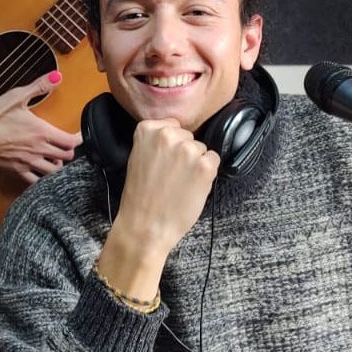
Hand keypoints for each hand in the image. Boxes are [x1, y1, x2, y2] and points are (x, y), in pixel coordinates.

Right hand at [0, 72, 80, 183]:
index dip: (78, 139)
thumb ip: (39, 86)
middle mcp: (38, 150)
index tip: (79, 136)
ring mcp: (28, 163)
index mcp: (42, 132)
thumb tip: (57, 76)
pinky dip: (41, 178)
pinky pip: (35, 181)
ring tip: (55, 157)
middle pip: (65, 157)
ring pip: (53, 172)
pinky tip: (40, 171)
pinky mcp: (16, 171)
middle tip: (67, 145)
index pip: (70, 141)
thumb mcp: (17, 96)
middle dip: (69, 151)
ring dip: (57, 165)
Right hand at [95, 118, 219, 300]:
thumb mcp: (138, 157)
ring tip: (180, 183)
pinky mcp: (204, 165)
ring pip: (201, 149)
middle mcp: (168, 134)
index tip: (164, 159)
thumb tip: (175, 134)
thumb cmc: (141, 196)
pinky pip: (214, 160)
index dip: (171, 144)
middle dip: (184, 153)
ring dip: (196, 164)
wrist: (145, 227)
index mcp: (148, 129)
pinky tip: (192, 186)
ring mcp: (188, 149)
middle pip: (188, 136)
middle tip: (171, 175)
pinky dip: (207, 173)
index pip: (173, 125)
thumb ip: (154, 141)